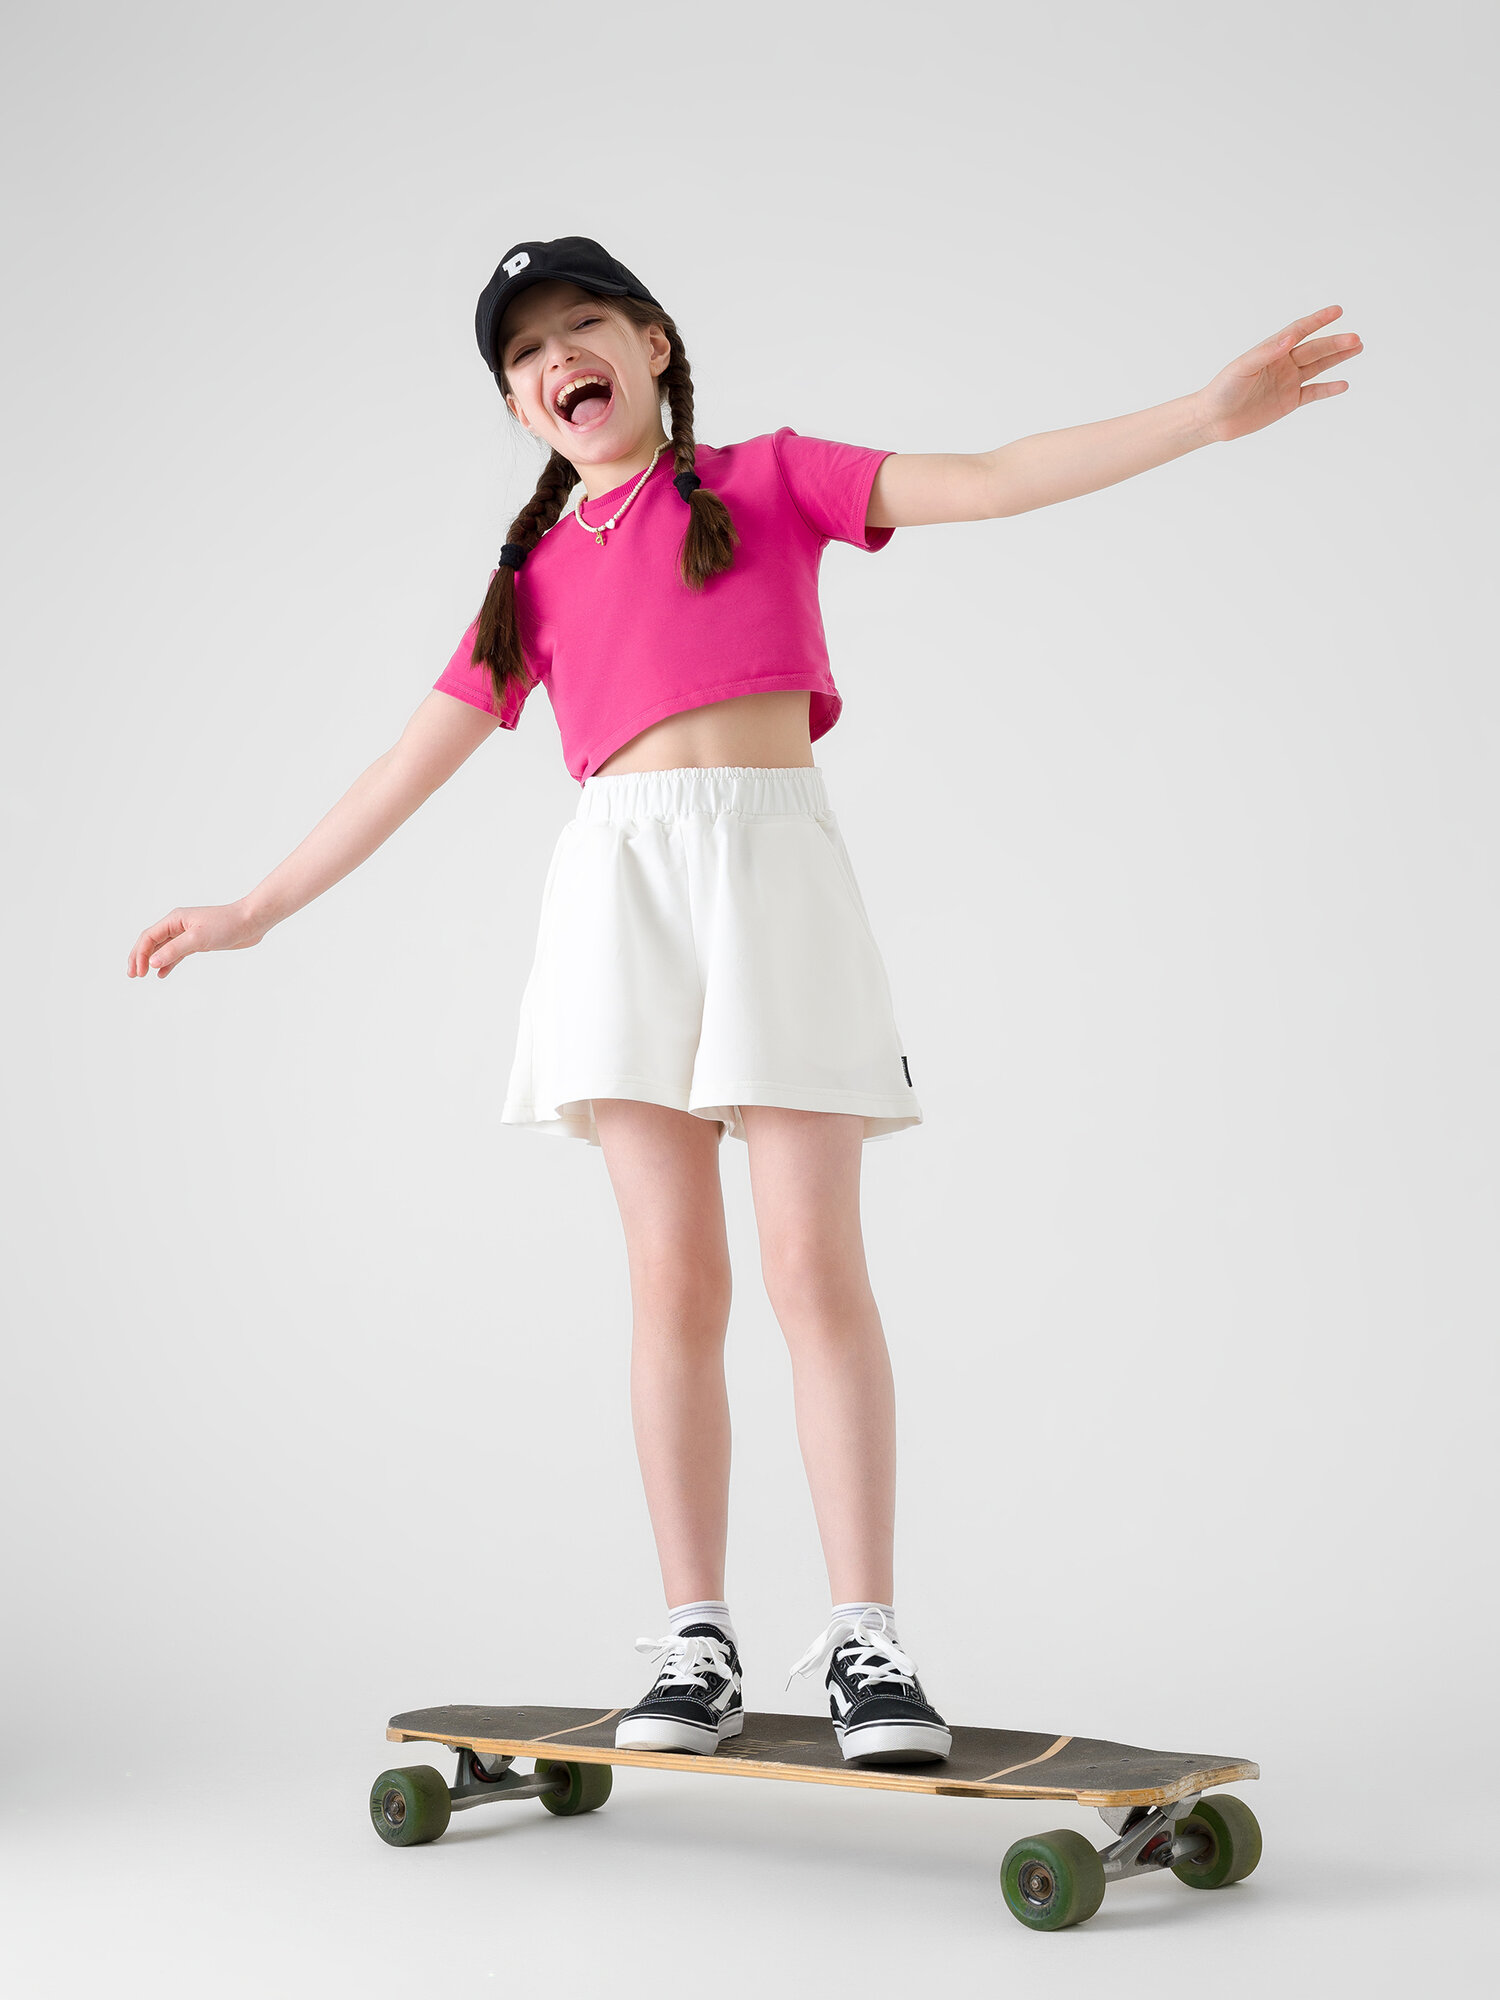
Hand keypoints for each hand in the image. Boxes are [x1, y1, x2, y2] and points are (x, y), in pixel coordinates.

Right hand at [126, 901, 266, 978]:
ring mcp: (188, 934)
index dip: (139, 954)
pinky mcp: (198, 942)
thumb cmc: (226, 925)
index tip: (138, 972)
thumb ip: (174, 951)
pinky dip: (168, 963)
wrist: (250, 922)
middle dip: (139, 957)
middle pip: (151, 942)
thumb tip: (153, 963)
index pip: (149, 937)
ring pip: (163, 948)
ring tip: (141, 975)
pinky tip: (162, 974)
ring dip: (151, 961)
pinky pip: (177, 953)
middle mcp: (178, 925)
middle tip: (132, 975)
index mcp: (174, 920)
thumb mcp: (198, 939)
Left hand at [1194, 305, 1362, 444]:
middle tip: (1356, 339)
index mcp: (1271, 350)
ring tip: (1357, 348)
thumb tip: (1290, 337)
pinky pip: (1313, 393)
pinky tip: (1343, 384)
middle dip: (1335, 343)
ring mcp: (1287, 382)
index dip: (1318, 320)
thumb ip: (1266, 352)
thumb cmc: (1222, 389)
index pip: (1299, 331)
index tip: (1337, 311)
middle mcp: (1283, 363)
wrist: (1213, 419)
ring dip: (1337, 358)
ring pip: (1318, 367)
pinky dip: (1327, 389)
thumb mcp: (1242, 368)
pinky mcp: (1288, 402)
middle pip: (1314, 349)